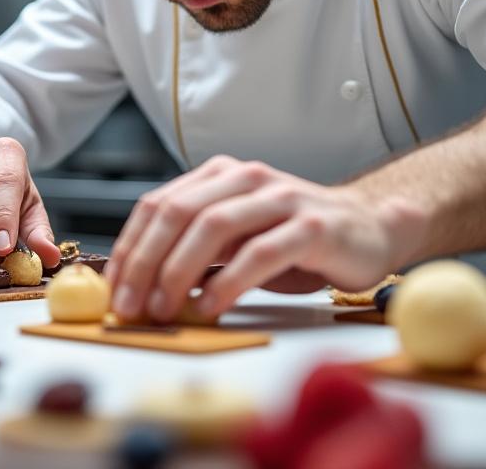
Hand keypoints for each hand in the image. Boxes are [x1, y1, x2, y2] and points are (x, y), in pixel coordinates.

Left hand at [105, 155, 422, 322]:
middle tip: (130, 306)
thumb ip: (197, 251)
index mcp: (221, 176)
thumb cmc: (297, 241)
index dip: (130, 248)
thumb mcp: (239, 240)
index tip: (113, 290)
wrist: (372, 229)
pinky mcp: (313, 227)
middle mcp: (247, 179)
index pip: (158, 205)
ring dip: (179, 272)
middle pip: (178, 213)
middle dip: (145, 263)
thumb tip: (140, 287)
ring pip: (213, 227)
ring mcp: (281, 199)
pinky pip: (260, 253)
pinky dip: (229, 282)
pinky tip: (211, 306)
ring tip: (165, 309)